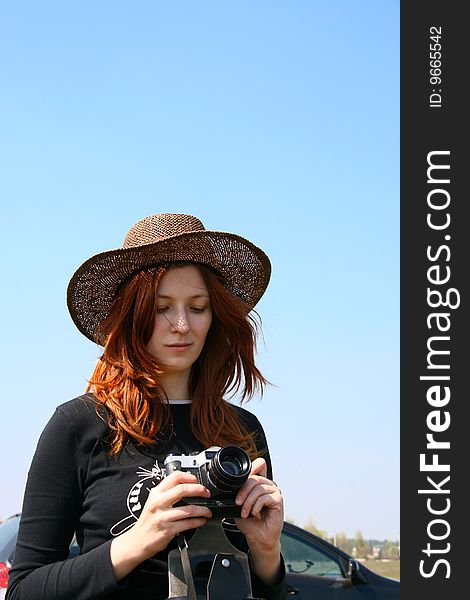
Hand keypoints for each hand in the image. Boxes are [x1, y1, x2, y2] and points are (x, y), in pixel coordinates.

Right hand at [110, 470, 210, 579]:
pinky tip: (201, 521)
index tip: (198, 481)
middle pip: (182, 490)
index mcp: (156, 493)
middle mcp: (158, 502)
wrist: (137, 540)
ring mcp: (163, 516)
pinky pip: (187, 524)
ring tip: (207, 511)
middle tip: (206, 493)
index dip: (189, 477)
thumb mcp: (154, 501)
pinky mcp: (167, 530)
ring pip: (188, 509)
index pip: (175, 477)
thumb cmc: (148, 521)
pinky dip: (198, 522)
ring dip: (202, 510)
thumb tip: (187, 485)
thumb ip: (168, 493)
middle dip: (198, 490)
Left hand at [234, 458, 283, 583]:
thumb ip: (239, 491)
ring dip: (248, 502)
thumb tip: (233, 482)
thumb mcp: (239, 503)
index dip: (252, 468)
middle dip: (243, 492)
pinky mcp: (279, 500)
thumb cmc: (249, 522)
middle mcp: (269, 485)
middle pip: (254, 478)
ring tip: (246, 513)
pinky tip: (256, 515)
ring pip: (258, 488)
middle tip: (238, 503)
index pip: (258, 466)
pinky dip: (256, 507)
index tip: (240, 477)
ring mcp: (275, 492)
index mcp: (260, 483)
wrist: (257, 538)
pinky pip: (264, 498)